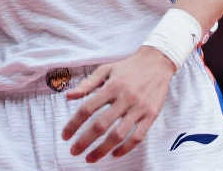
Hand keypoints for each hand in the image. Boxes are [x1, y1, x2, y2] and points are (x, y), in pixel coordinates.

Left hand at [61, 46, 175, 162]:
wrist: (156, 63)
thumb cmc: (127, 67)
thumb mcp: (105, 70)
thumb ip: (87, 84)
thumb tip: (68, 96)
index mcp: (111, 87)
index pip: (87, 108)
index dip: (74, 124)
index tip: (65, 135)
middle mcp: (125, 99)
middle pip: (101, 125)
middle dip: (85, 141)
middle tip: (74, 151)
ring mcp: (139, 109)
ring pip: (119, 135)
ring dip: (103, 149)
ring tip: (91, 158)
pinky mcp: (151, 116)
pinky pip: (138, 137)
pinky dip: (125, 149)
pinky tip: (114, 154)